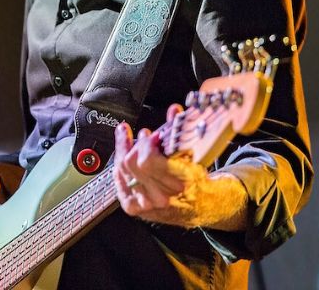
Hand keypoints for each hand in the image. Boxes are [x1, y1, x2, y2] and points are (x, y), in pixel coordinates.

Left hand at [112, 106, 247, 230]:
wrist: (199, 205)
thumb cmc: (196, 179)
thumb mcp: (193, 153)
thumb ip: (180, 130)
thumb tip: (174, 110)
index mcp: (179, 183)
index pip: (146, 161)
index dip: (146, 144)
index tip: (152, 135)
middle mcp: (161, 196)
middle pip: (132, 163)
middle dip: (135, 144)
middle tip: (143, 135)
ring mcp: (146, 204)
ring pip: (122, 170)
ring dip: (125, 151)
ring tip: (128, 138)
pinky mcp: (134, 207)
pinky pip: (119, 182)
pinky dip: (119, 166)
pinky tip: (123, 154)